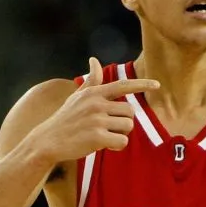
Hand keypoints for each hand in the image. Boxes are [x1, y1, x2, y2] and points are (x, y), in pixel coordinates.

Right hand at [31, 57, 158, 162]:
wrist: (48, 140)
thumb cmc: (65, 119)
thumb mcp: (77, 97)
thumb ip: (91, 80)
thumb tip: (94, 60)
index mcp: (94, 93)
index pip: (122, 85)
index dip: (142, 84)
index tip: (157, 85)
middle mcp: (96, 103)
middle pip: (130, 112)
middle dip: (124, 122)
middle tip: (109, 128)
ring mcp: (96, 120)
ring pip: (128, 127)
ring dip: (120, 135)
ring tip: (104, 136)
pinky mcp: (97, 137)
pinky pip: (122, 141)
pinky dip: (117, 147)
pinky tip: (104, 146)